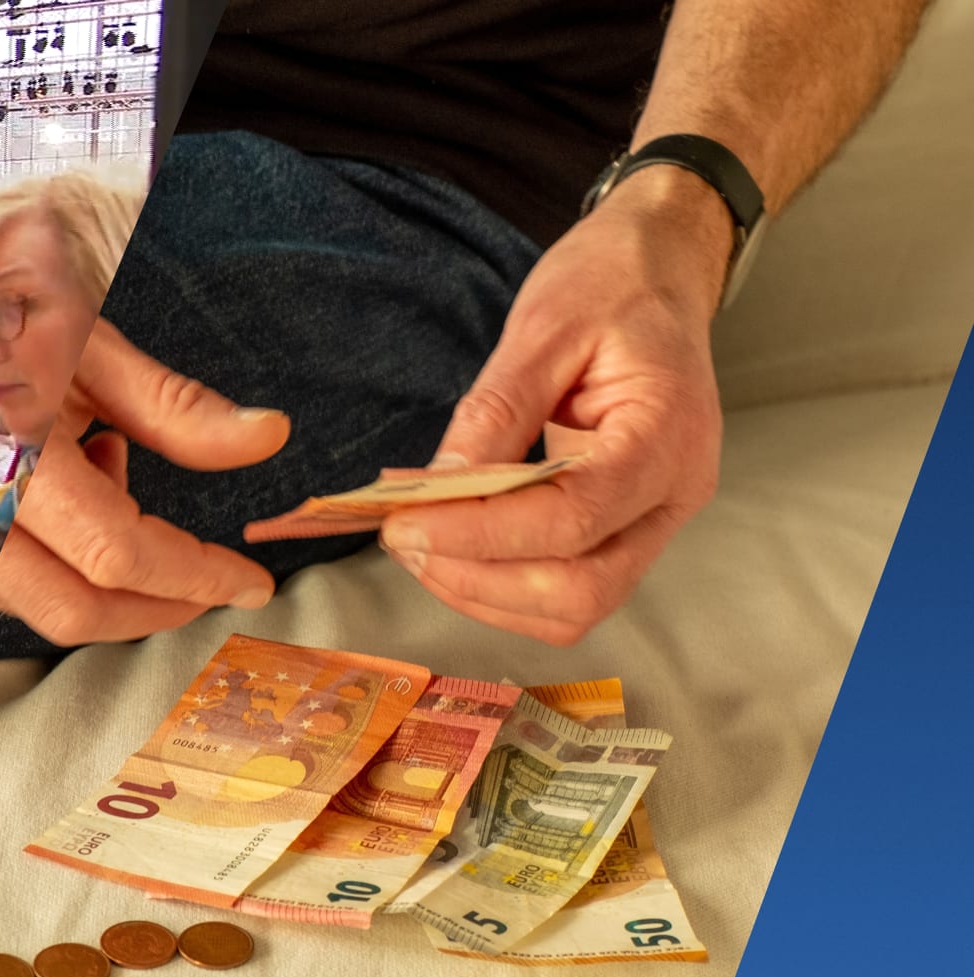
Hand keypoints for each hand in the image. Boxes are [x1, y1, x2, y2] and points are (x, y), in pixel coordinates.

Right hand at [0, 319, 291, 644]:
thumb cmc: (0, 307)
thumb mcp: (90, 339)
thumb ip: (173, 406)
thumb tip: (266, 438)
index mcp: (14, 447)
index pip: (116, 550)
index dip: (192, 576)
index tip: (248, 581)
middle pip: (73, 606)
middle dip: (156, 607)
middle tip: (213, 588)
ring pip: (37, 606)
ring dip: (106, 587)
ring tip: (130, 502)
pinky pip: (7, 583)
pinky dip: (60, 566)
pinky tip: (75, 496)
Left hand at [379, 168, 727, 645]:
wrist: (661, 269)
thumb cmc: (612, 284)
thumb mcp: (546, 326)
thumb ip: (496, 410)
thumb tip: (439, 484)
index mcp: (665, 435)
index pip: (573, 519)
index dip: (482, 536)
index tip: (405, 524)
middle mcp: (673, 494)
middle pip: (581, 588)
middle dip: (480, 578)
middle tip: (403, 540)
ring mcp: (656, 517)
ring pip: (576, 606)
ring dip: (487, 592)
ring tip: (419, 547)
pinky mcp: (628, 526)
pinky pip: (571, 586)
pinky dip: (506, 585)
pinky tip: (455, 548)